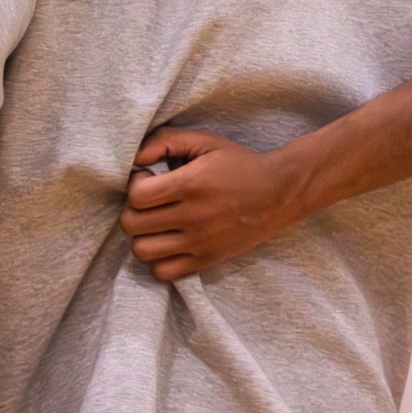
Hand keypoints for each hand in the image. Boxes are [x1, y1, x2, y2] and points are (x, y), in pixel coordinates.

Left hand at [118, 126, 307, 280]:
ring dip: (142, 236)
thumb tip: (135, 159)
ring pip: (142, 251)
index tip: (147, 178)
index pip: (137, 196)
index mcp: (191, 184)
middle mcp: (193, 217)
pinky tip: (169, 241)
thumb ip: (166, 140)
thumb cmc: (239, 163)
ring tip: (157, 223)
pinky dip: (158, 259)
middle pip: (132, 225)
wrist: (279, 193)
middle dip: (134, 209)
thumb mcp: (205, 140)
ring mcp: (200, 242)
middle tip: (150, 201)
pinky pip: (164, 272)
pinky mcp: (206, 260)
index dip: (135, 185)